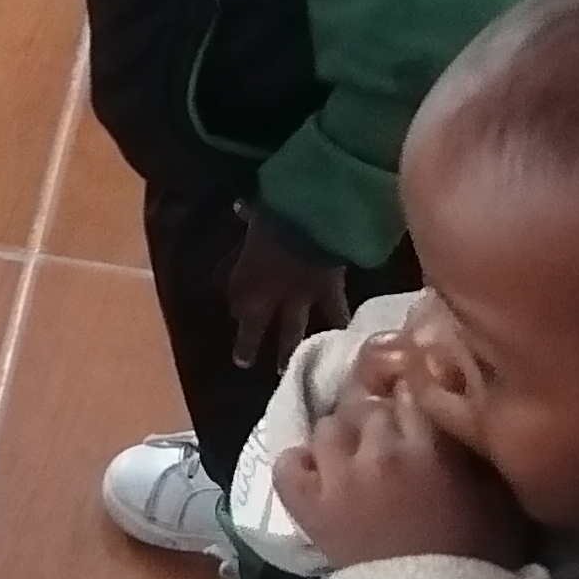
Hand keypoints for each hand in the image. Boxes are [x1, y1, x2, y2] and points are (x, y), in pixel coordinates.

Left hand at [221, 205, 353, 370]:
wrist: (312, 218)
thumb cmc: (278, 211)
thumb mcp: (257, 211)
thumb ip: (248, 215)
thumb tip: (240, 207)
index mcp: (245, 273)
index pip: (233, 296)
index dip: (234, 304)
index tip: (235, 311)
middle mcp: (266, 294)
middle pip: (252, 326)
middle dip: (247, 345)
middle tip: (243, 363)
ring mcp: (297, 298)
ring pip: (290, 332)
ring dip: (287, 351)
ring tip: (286, 371)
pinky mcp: (327, 295)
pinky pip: (334, 314)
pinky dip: (340, 324)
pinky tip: (345, 339)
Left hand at [275, 358, 536, 572]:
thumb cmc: (474, 556)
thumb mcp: (494, 496)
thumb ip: (473, 452)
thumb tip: (458, 417)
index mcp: (428, 445)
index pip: (410, 394)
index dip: (413, 405)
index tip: (418, 419)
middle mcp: (379, 451)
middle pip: (368, 409)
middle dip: (379, 423)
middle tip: (390, 446)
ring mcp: (338, 478)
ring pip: (328, 427)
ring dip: (342, 440)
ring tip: (355, 460)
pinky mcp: (309, 507)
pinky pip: (287, 464)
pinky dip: (298, 465)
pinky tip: (317, 475)